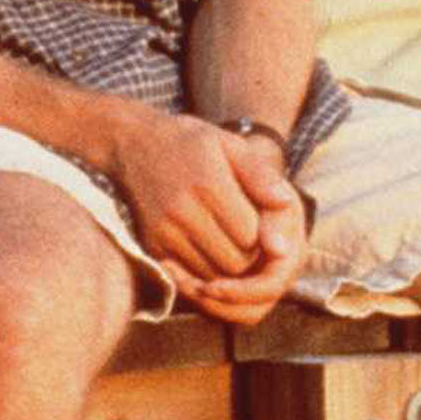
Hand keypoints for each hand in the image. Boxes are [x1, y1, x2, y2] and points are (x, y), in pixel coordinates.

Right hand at [170, 136, 308, 326]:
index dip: (263, 235)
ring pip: (213, 274)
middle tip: (247, 235)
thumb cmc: (191, 143)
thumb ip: (260, 176)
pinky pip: (190, 276)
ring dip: (227, 265)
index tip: (260, 221)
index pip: (250, 235)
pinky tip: (208, 246)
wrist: (133, 143)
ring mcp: (164, 231)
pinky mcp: (152, 245)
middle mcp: (183, 212)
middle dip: (249, 255)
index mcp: (208, 185)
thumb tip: (287, 203)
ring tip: (228, 240)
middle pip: (234, 260)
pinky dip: (205, 269)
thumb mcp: (230, 145)